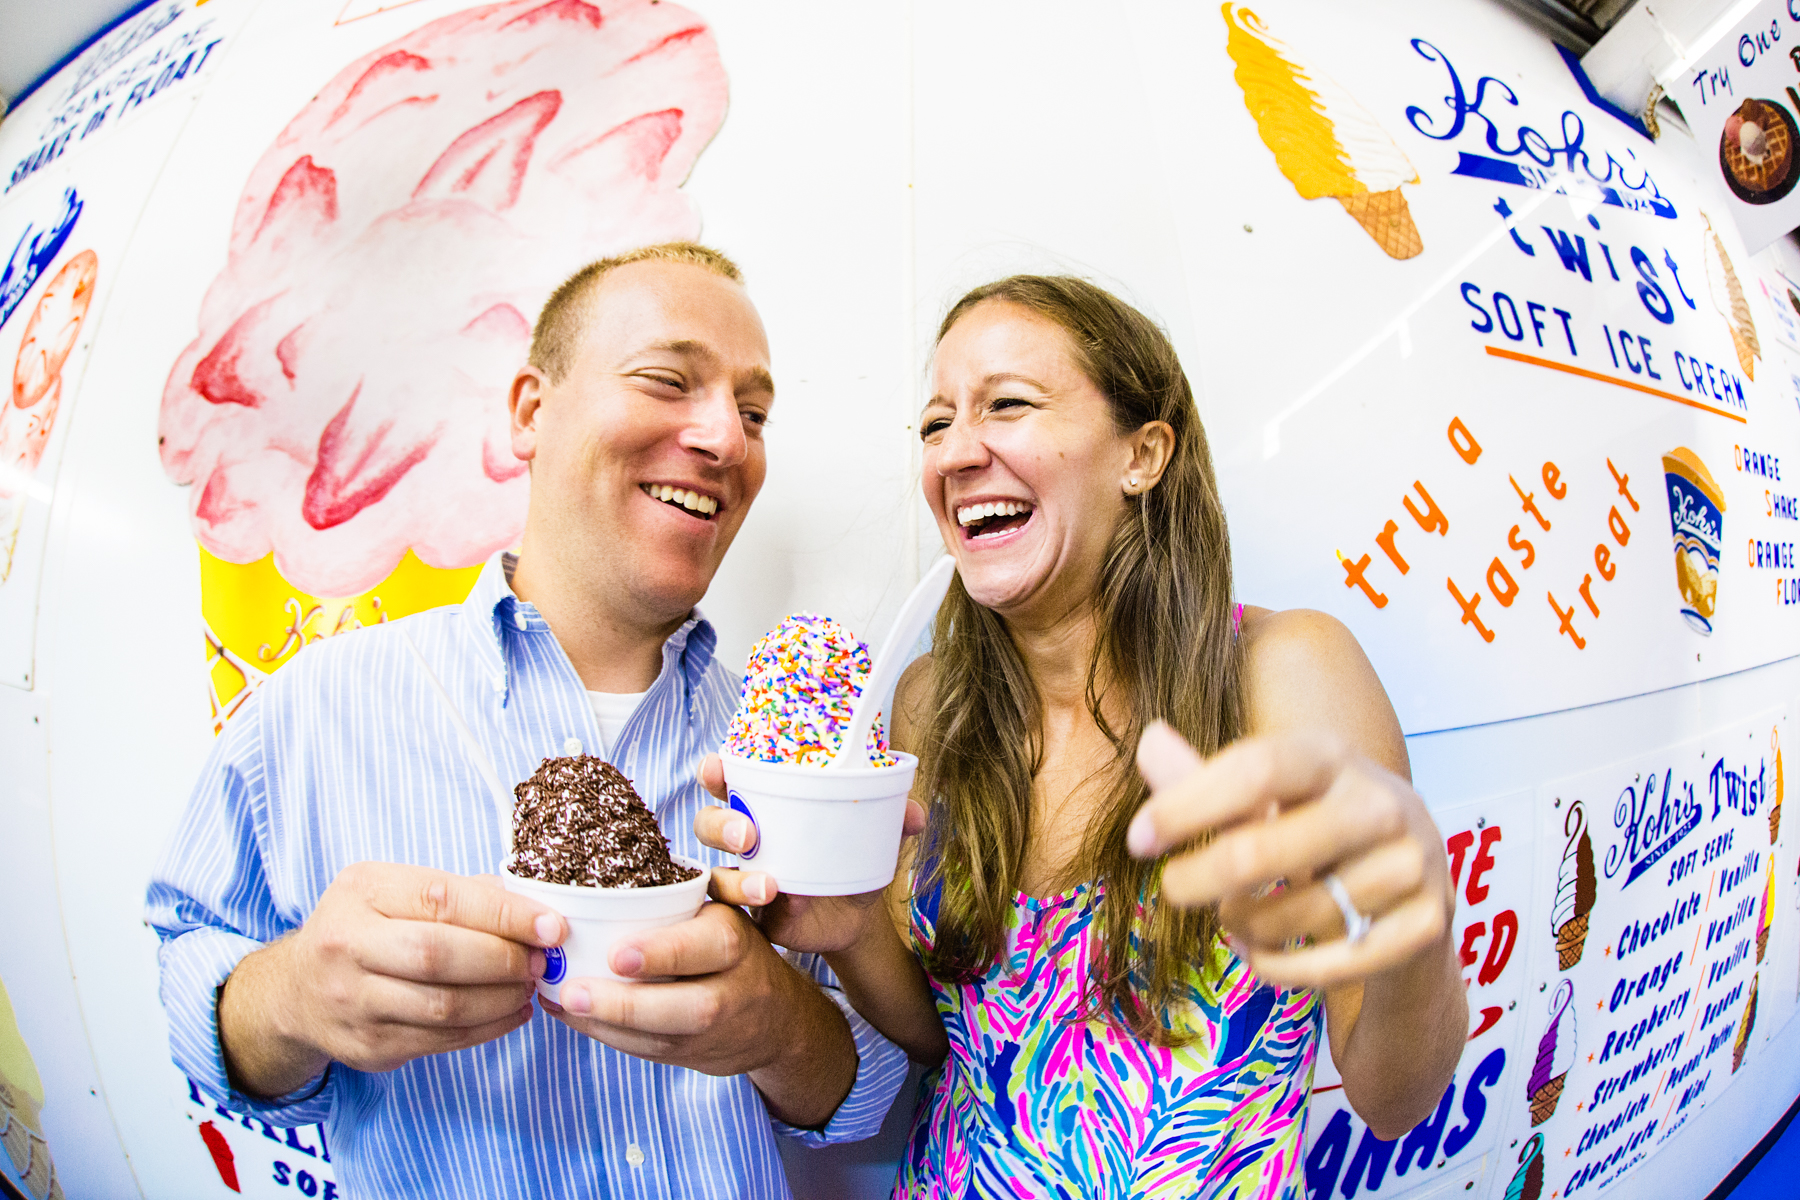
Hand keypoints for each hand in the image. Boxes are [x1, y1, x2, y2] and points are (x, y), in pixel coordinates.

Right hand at [220, 863, 565, 1094]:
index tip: (551, 925)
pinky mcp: (367, 1045)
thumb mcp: (397, 890)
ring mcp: (353, 1000)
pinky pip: (440, 1040)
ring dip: (502, 997)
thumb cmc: (366, 928)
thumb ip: (462, 893)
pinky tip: (512, 1011)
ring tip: (530, 985)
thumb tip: (535, 909)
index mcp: (363, 891)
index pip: (443, 899)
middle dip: (504, 959)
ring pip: (443, 1005)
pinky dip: (488, 1027)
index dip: (504, 914)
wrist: (298, 990)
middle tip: (542, 960)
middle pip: (439, 955)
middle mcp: (348, 945)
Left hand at [542, 903, 816, 1074]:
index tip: (616, 953)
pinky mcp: (695, 1057)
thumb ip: (679, 900)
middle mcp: (733, 989)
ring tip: (563, 1004)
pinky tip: (574, 1017)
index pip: (709, 947)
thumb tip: (602, 883)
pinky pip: (649, 1054)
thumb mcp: (721, 914)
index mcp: (735, 941)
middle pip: (689, 1007)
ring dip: (607, 1025)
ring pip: (663, 1039)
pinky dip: (608, 1037)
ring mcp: (716, 1032)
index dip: (664, 954)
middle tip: (572, 991)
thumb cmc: (731, 948)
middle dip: (627, 1004)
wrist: (777, 1015)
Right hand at [691, 751, 924, 953]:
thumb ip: (893, 820)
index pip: (725, 781)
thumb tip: (915, 814)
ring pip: (714, 875)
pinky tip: (782, 908)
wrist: (858, 918)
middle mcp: (744, 840)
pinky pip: (735, 916)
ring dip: (735, 879)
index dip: (713, 771)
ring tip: (769, 886)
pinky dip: (755, 912)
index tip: (717, 766)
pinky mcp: (751, 917)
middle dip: (719, 824)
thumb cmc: (852, 860)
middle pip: (707, 823)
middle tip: (748, 834)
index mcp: (764, 806)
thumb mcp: (874, 838)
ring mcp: (741, 880)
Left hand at [1129, 722, 1451, 989]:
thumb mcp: (1268, 800)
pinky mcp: (1427, 925)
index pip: (1253, 769)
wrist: (1415, 897)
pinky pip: (1328, 965)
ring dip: (1243, 926)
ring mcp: (1413, 865)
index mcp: (1333, 757)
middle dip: (1198, 879)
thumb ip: (1205, 779)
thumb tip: (1149, 740)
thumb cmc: (1320, 837)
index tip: (1138, 839)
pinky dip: (1279, 969)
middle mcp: (1381, 803)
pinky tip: (1260, 957)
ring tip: (1235, 919)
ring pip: (1290, 916)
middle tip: (1172, 890)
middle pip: (1260, 849)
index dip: (1186, 805)